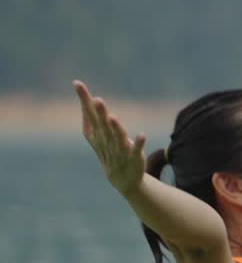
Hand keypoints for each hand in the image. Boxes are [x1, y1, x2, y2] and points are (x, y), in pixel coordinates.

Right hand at [73, 81, 146, 195]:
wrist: (122, 179)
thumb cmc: (108, 151)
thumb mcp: (98, 134)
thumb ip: (91, 116)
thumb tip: (85, 95)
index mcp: (96, 133)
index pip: (89, 114)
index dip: (84, 100)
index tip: (77, 83)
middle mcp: (106, 141)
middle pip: (103, 126)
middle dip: (100, 114)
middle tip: (98, 100)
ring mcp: (120, 150)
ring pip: (117, 138)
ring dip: (116, 128)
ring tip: (113, 117)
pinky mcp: (134, 157)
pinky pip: (136, 150)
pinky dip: (138, 144)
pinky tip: (142, 135)